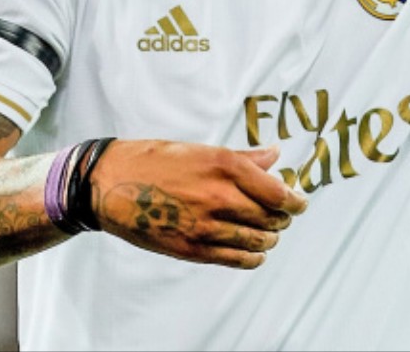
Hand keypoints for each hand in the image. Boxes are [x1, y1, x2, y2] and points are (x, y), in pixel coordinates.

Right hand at [92, 140, 308, 268]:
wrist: (109, 184)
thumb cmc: (153, 160)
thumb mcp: (199, 149)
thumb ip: (241, 157)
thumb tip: (274, 155)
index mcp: (223, 165)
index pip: (276, 192)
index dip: (295, 201)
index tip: (300, 202)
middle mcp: (218, 196)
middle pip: (270, 218)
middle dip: (282, 219)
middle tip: (283, 216)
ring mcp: (204, 226)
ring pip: (256, 240)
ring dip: (269, 239)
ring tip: (270, 234)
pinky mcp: (191, 249)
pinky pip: (235, 259)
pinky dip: (252, 257)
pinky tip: (255, 253)